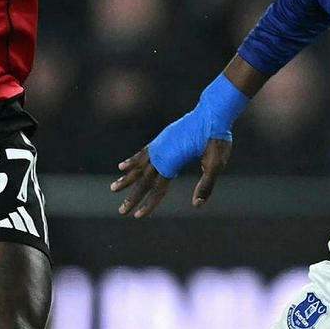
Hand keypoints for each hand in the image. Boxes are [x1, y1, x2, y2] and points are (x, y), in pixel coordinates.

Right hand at [110, 138, 230, 217]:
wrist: (212, 111)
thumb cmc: (216, 139)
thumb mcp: (216, 164)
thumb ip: (206, 185)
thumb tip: (197, 205)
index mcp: (173, 162)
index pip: (157, 189)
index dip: (148, 204)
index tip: (138, 216)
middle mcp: (162, 154)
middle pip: (143, 181)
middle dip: (132, 197)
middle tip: (121, 212)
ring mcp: (160, 145)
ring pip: (138, 167)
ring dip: (126, 179)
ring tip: (113, 189)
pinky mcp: (162, 139)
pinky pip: (142, 153)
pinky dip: (131, 162)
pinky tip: (122, 167)